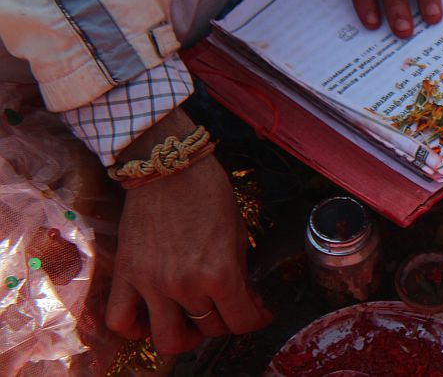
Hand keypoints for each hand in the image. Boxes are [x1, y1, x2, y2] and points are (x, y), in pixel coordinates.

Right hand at [105, 111, 269, 354]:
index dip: (255, 319)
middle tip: (228, 306)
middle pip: (210, 329)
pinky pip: (121, 321)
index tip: (258, 313)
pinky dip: (135, 327)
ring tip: (191, 322)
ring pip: (168, 339)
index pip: (241, 320)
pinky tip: (150, 317)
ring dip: (185, 336)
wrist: (167, 166)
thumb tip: (244, 297)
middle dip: (225, 321)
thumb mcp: (237, 230)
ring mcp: (152, 284)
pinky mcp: (127, 275)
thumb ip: (239, 269)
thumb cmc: (208, 191)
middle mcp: (185, 285)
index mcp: (220, 272)